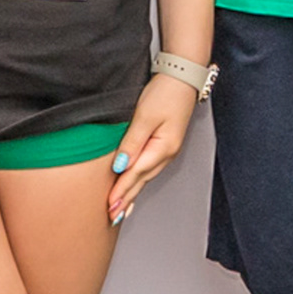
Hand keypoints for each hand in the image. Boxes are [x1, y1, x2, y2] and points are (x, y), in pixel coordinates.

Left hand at [104, 75, 198, 224]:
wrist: (182, 78)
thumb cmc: (166, 93)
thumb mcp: (145, 116)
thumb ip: (132, 142)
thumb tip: (121, 165)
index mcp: (163, 148)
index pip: (136, 175)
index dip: (121, 191)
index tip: (110, 206)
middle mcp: (167, 153)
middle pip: (142, 180)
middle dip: (126, 199)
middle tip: (112, 216)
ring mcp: (167, 150)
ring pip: (146, 176)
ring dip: (132, 193)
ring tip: (121, 209)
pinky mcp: (164, 144)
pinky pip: (149, 168)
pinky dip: (139, 180)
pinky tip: (134, 187)